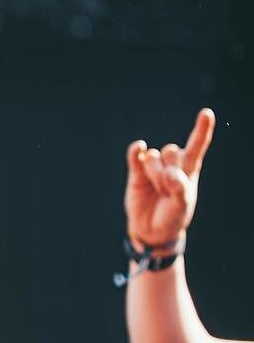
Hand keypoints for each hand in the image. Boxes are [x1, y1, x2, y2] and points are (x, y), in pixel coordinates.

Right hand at [124, 108, 213, 249]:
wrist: (151, 229)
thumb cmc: (173, 216)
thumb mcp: (182, 205)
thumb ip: (180, 188)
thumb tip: (169, 173)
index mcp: (189, 169)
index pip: (197, 145)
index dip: (201, 129)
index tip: (206, 113)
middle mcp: (171, 163)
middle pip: (171, 151)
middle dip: (169, 171)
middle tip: (168, 190)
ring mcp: (153, 167)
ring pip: (154, 156)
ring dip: (155, 173)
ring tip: (157, 190)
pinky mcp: (136, 172)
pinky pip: (136, 154)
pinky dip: (136, 150)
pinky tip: (138, 148)